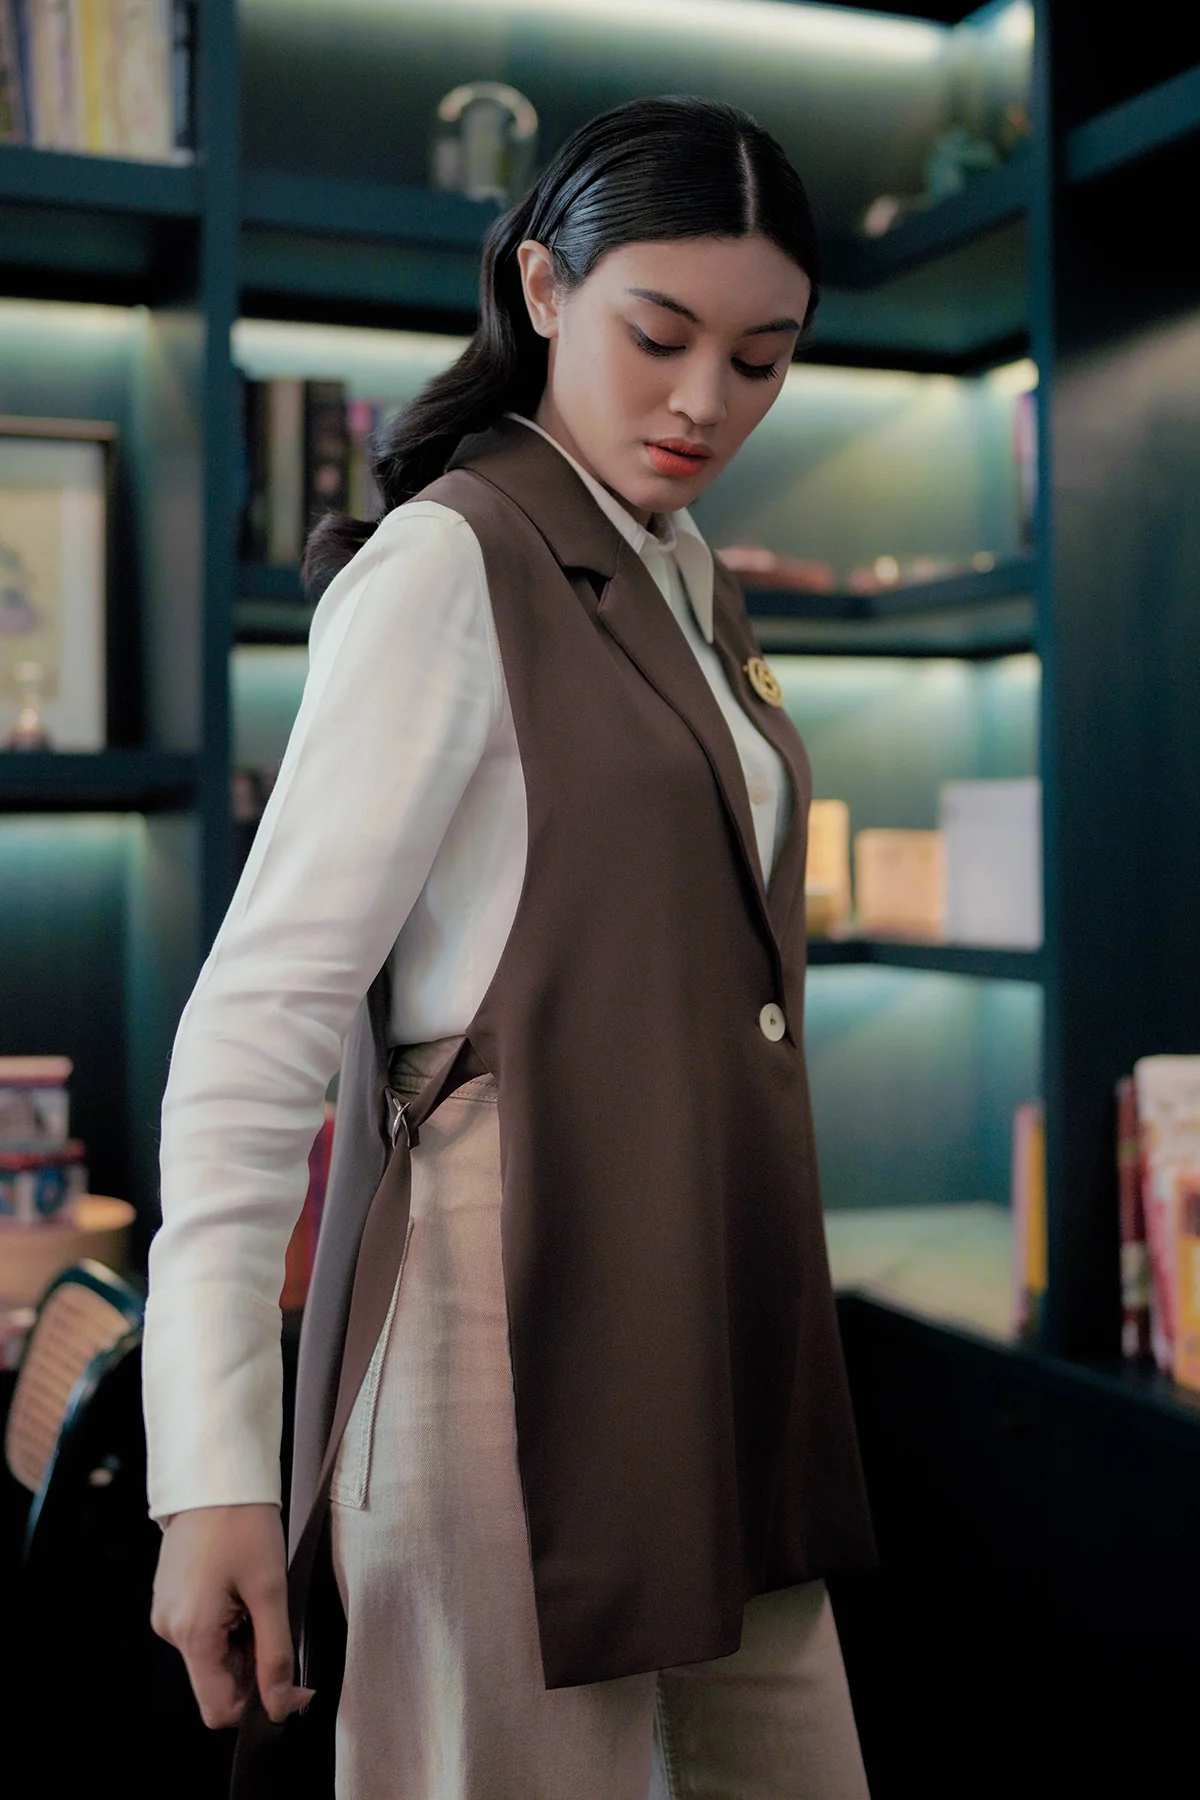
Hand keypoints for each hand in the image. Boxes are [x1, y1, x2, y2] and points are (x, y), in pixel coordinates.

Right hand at [151, 1503, 313, 1728]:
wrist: (214, 1475)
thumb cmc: (242, 1522)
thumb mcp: (270, 1590)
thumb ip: (276, 1654)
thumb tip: (283, 1703)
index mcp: (192, 1634)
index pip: (219, 1709)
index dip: (259, 1705)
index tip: (290, 1681)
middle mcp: (170, 1630)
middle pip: (217, 1682)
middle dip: (252, 1665)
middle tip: (276, 1621)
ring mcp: (166, 1614)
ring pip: (212, 1657)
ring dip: (242, 1642)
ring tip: (257, 1597)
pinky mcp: (171, 1599)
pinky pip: (202, 1632)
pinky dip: (228, 1624)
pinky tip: (241, 1589)